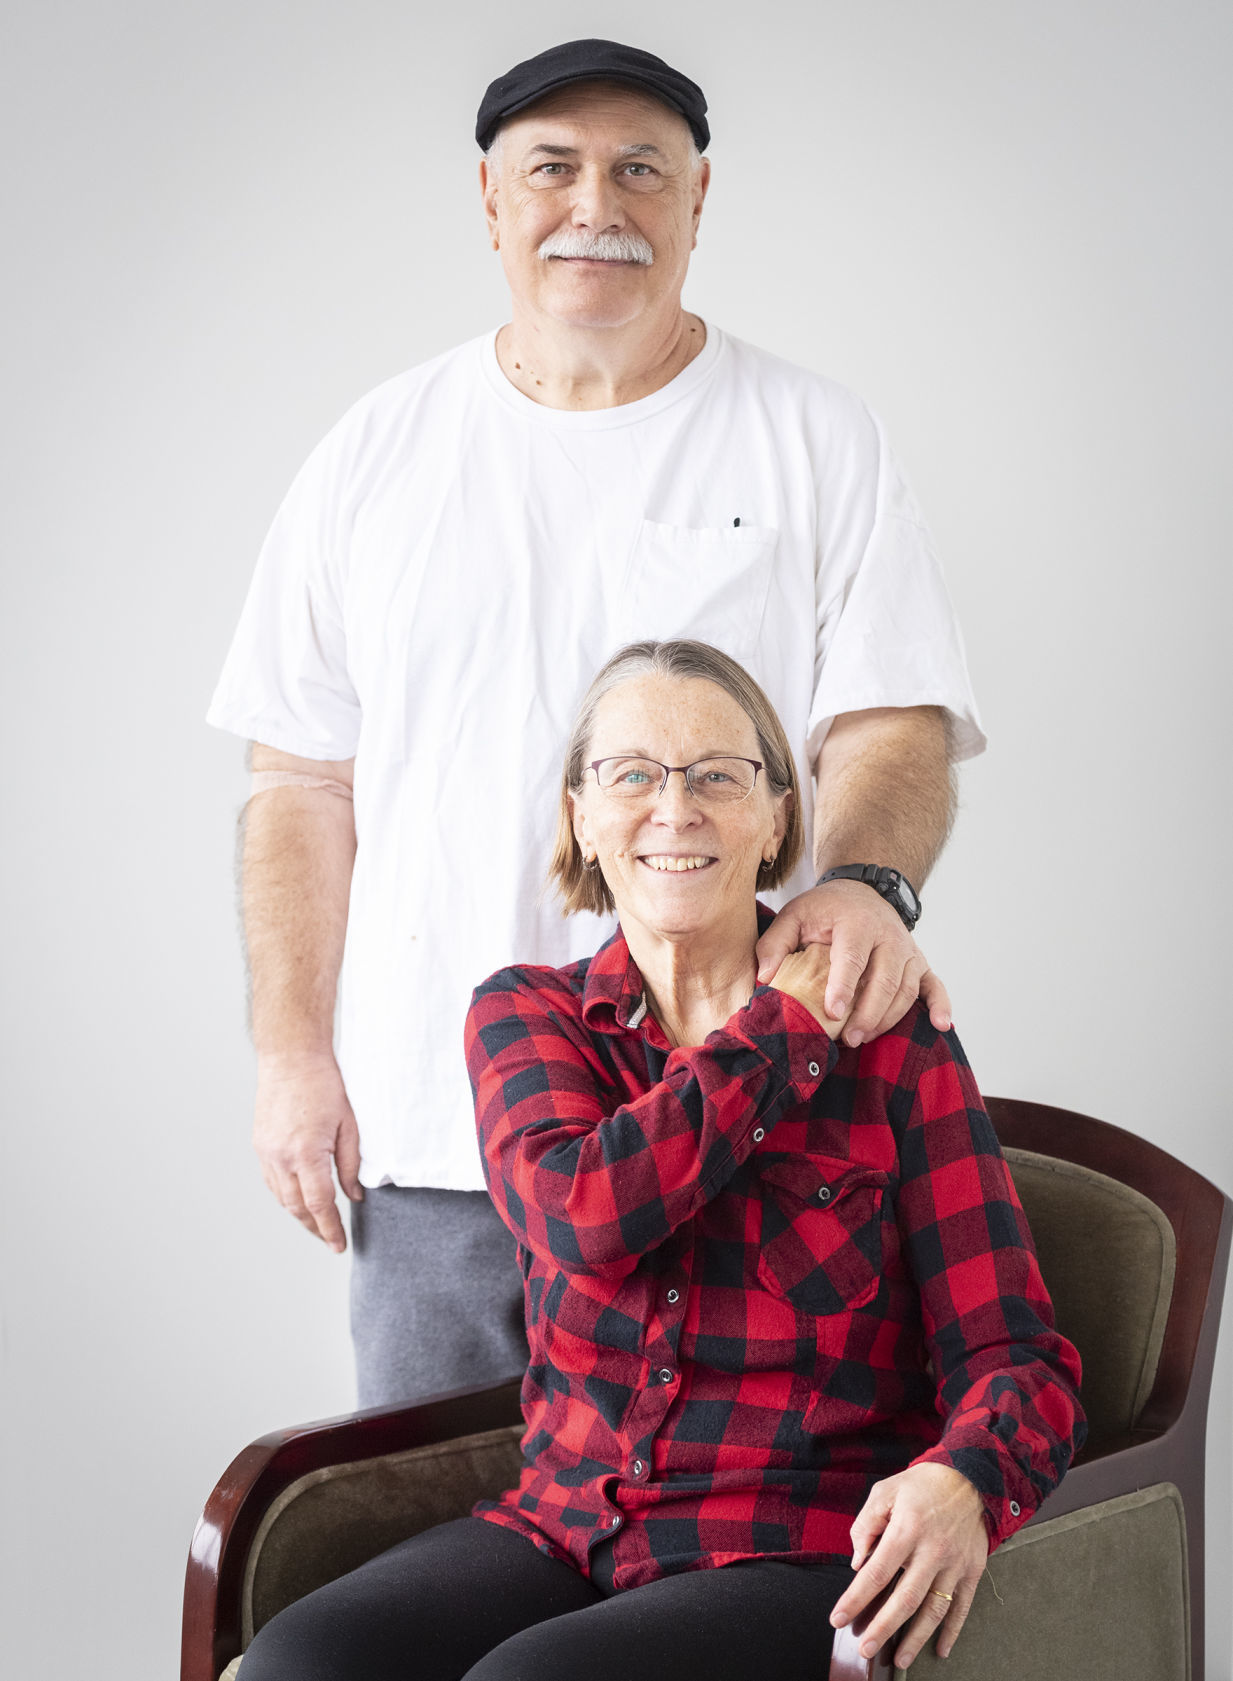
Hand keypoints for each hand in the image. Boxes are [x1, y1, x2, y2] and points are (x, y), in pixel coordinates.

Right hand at [254, 1051, 363, 1252]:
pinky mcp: (260, 1145)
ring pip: (281, 1197)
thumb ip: (351, 1164)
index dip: (330, 1228)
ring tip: (318, 1223)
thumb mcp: (349, 1125)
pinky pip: (271, 1181)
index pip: (320, 1204)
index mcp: (306, 1154)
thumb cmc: (324, 1085)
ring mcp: (266, 1152)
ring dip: (299, 1214)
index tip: (339, 1245)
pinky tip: (298, 1198)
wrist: (291, 1057)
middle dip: (315, 1228)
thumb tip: (354, 1196)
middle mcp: (281, 1158)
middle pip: (297, 1207)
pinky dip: (285, 1195)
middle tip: (331, 1240)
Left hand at [755, 881, 950, 1045]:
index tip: (833, 1013)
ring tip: (865, 1038)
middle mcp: (888, 935)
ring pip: (907, 989)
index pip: (852, 958)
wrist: (861, 889)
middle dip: (868, 1012)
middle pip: (885, 979)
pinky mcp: (920, 962)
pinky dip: (941, 1005)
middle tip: (849, 1039)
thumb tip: (765, 979)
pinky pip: (935, 985)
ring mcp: (908, 950)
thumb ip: (775, 944)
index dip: (844, 987)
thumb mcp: (794, 915)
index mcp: (856, 923)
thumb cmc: (825, 909)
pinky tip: (942, 1026)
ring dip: (889, 1018)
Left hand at [830, 1463, 988, 1668]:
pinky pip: (962, 1607)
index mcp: (907, 1529)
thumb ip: (867, 1524)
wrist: (970, 1478)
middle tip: (866, 1649)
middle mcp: (932, 1551)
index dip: (856, 1598)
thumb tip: (857, 1562)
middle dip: (883, 1628)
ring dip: (916, 1638)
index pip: (877, 1572)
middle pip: (906, 1598)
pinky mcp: (972, 1571)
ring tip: (899, 1660)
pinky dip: (952, 1631)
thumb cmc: (922, 1485)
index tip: (839, 1618)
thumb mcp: (886, 1491)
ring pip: (934, 1609)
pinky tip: (940, 1650)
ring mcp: (954, 1564)